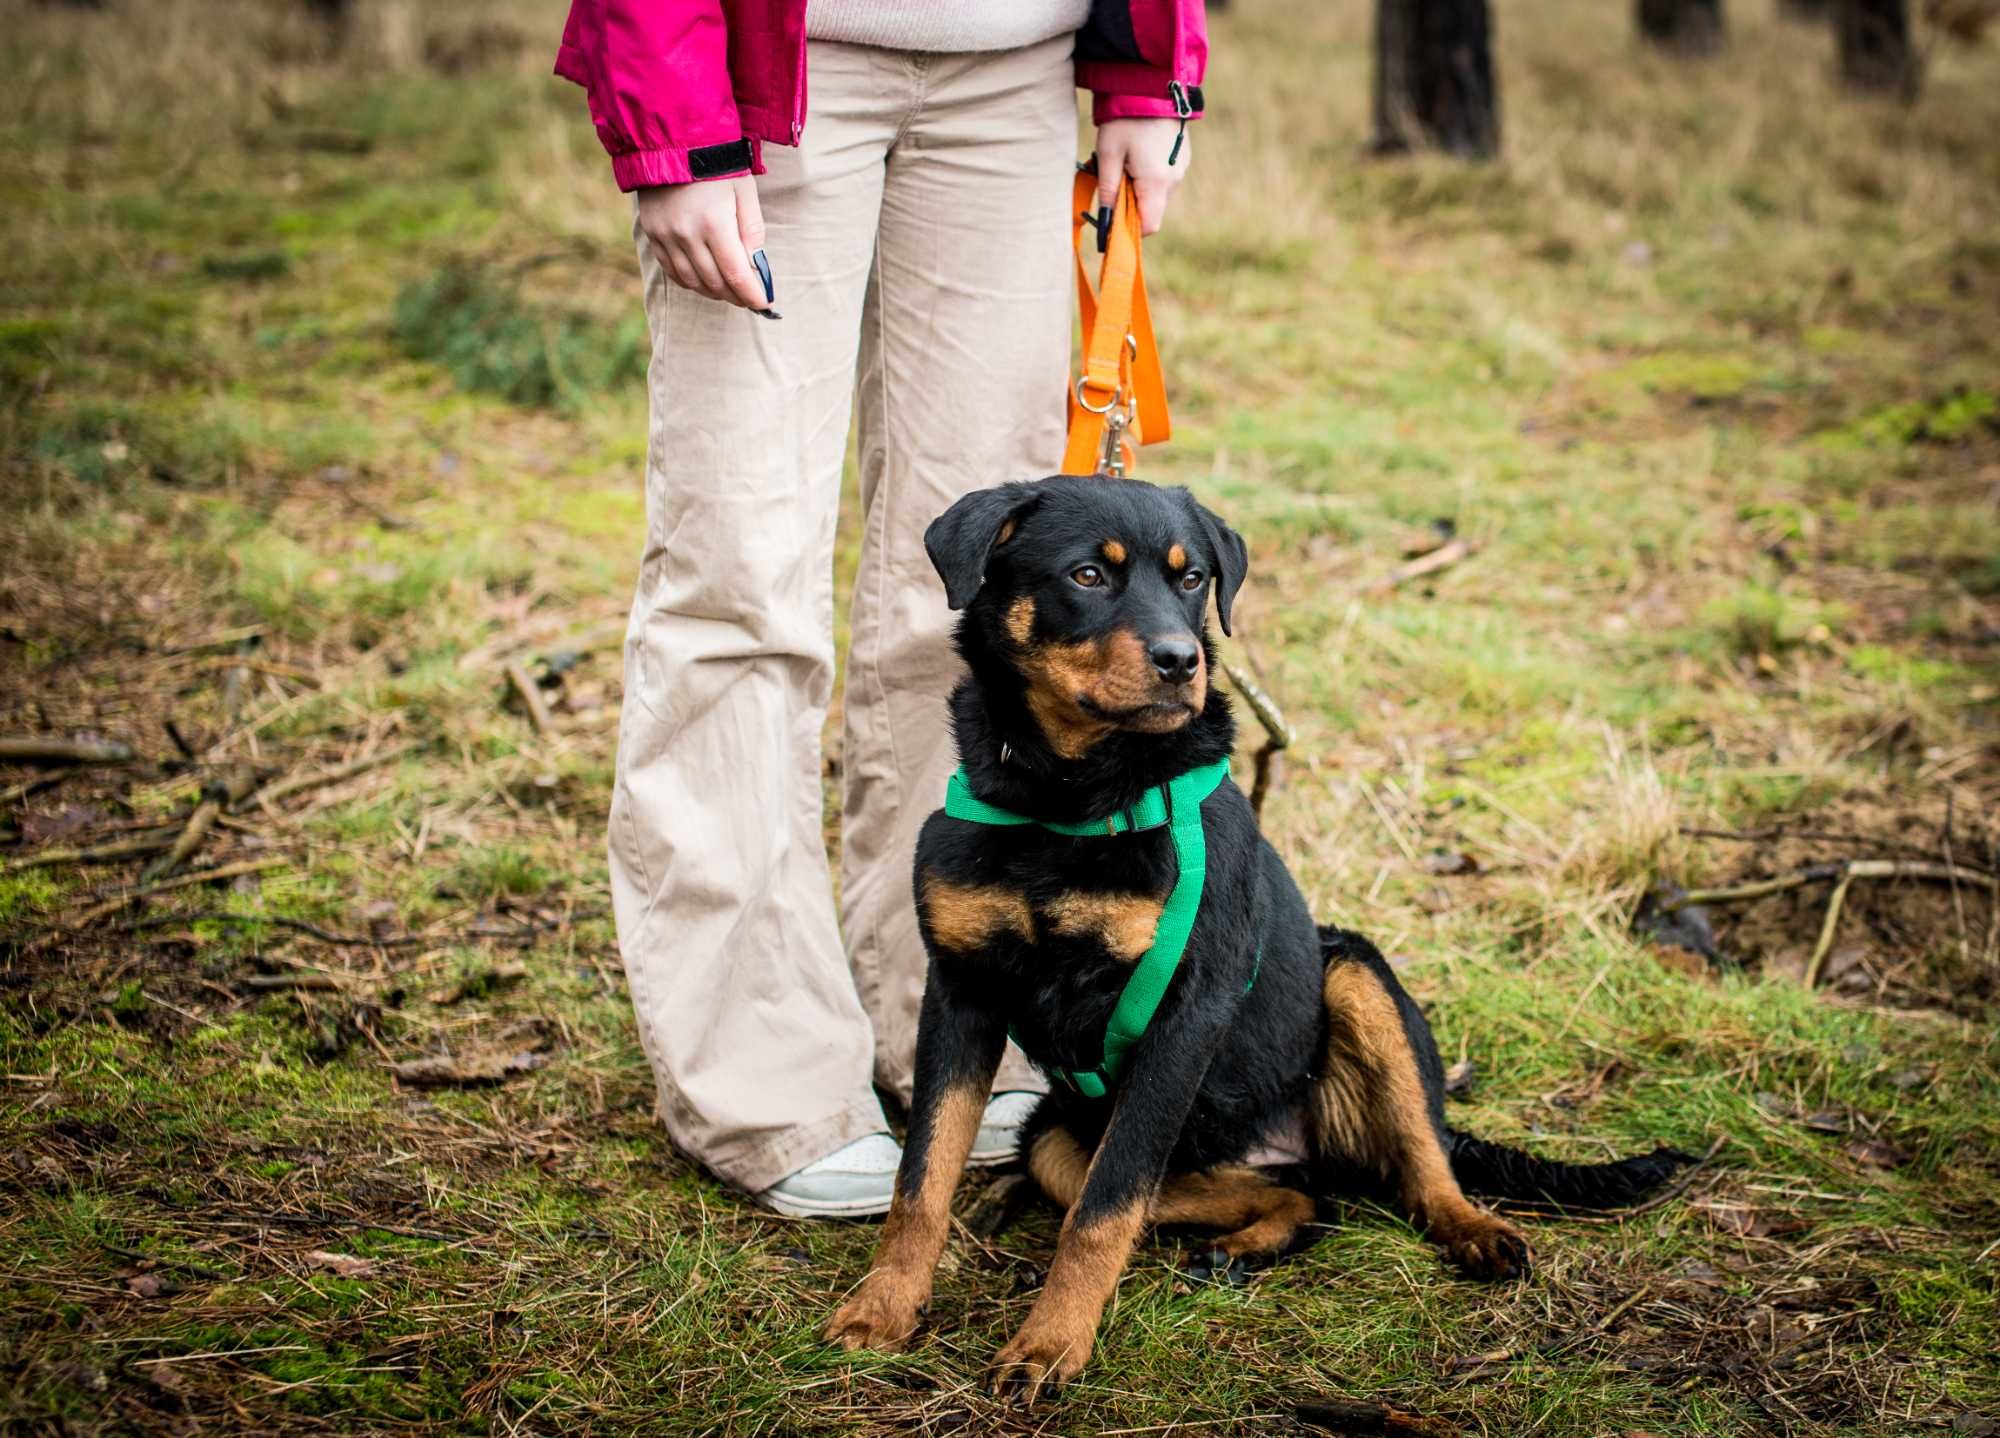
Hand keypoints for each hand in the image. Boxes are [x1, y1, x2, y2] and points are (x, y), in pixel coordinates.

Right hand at [636, 175, 769, 308]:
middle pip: (715, 283)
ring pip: (692, 282)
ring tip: (728, 291)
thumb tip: (755, 266)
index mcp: (714, 223)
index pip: (736, 275)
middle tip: (748, 298)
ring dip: (714, 292)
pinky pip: (671, 271)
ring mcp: (665, 236)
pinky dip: (690, 281)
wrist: (672, 140)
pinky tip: (704, 280)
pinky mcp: (652, 234)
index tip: (764, 305)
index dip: (752, 295)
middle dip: (736, 296)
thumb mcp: (744, 192)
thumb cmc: (716, 163)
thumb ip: (752, 231)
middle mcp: (687, 234)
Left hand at [1093, 117, 1188, 236]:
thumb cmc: (1126, 119)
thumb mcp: (1108, 154)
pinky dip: (1149, 177)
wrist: (1152, 83)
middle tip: (1113, 181)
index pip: (1148, 226)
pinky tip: (1138, 155)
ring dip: (1139, 189)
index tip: (1111, 219)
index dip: (1129, 228)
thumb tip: (1105, 220)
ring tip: (1125, 163)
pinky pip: (1164, 179)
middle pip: (1152, 211)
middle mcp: (1174, 180)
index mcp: (1156, 182)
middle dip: (1131, 205)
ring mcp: (1181, 168)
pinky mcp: (1182, 158)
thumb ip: (1107, 191)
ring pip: (1157, 195)